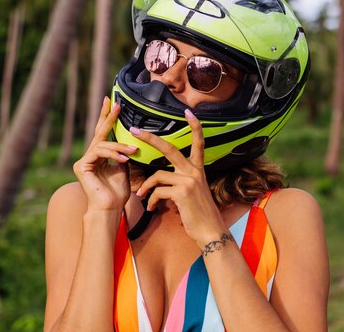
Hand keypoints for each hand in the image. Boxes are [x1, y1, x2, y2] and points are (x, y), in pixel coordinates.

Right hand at [73, 97, 136, 211]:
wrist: (110, 208)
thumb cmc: (117, 193)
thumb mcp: (124, 169)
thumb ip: (123, 154)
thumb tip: (130, 142)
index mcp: (100, 156)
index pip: (104, 134)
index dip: (108, 118)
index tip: (114, 103)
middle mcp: (90, 156)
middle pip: (99, 132)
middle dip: (108, 116)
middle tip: (115, 103)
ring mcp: (83, 161)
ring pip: (102, 143)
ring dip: (119, 146)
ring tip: (132, 151)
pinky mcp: (81, 166)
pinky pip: (98, 152)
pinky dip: (113, 154)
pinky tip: (123, 159)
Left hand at [133, 109, 227, 246]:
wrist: (210, 232)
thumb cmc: (198, 214)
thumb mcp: (191, 192)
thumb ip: (178, 181)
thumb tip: (157, 180)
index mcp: (197, 169)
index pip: (198, 143)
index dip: (194, 126)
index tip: (189, 112)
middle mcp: (194, 171)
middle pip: (169, 148)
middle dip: (150, 138)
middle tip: (134, 130)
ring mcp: (188, 180)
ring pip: (157, 175)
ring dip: (146, 188)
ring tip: (142, 197)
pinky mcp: (182, 192)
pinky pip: (157, 191)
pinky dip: (151, 200)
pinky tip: (152, 209)